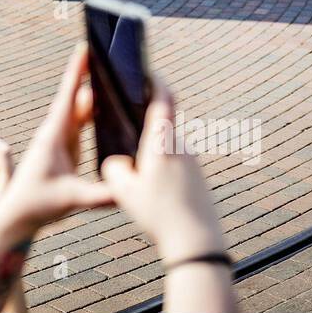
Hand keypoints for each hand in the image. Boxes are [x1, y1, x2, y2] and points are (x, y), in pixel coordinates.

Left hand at [0, 46, 114, 232]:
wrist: (19, 215)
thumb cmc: (38, 204)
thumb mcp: (72, 199)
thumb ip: (100, 195)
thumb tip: (126, 190)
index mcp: (55, 136)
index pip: (68, 97)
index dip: (77, 72)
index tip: (83, 47)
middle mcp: (57, 133)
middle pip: (76, 97)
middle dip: (89, 74)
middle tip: (106, 54)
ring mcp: (61, 140)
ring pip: (79, 109)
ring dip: (94, 93)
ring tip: (111, 75)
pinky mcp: (66, 149)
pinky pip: (81, 123)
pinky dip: (94, 112)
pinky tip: (108, 108)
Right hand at [100, 83, 226, 264]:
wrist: (196, 241)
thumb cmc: (160, 214)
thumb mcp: (124, 192)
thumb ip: (113, 169)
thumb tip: (116, 162)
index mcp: (162, 141)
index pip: (163, 98)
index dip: (155, 80)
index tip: (147, 71)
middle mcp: (181, 145)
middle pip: (164, 123)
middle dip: (146, 125)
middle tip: (127, 129)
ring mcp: (192, 161)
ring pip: (168, 147)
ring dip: (154, 152)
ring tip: (137, 172)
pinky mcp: (198, 177)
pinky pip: (176, 163)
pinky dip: (163, 168)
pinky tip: (154, 190)